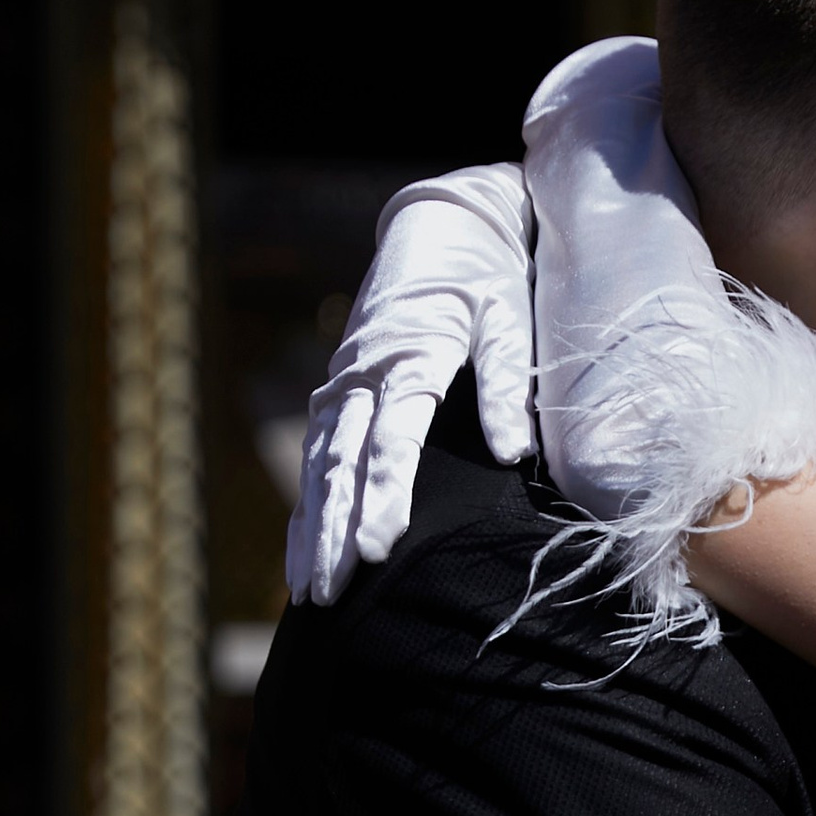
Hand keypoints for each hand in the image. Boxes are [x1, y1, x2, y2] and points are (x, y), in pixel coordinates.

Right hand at [287, 169, 536, 601]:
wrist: (443, 223)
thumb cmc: (486, 274)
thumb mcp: (507, 318)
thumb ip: (504, 385)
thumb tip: (512, 451)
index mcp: (408, 355)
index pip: (392, 439)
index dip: (384, 495)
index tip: (379, 547)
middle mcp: (364, 374)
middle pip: (343, 464)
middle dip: (336, 531)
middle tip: (333, 591)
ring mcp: (344, 383)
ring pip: (320, 466)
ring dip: (313, 530)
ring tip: (309, 593)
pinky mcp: (339, 391)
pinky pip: (318, 458)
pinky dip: (309, 507)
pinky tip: (303, 556)